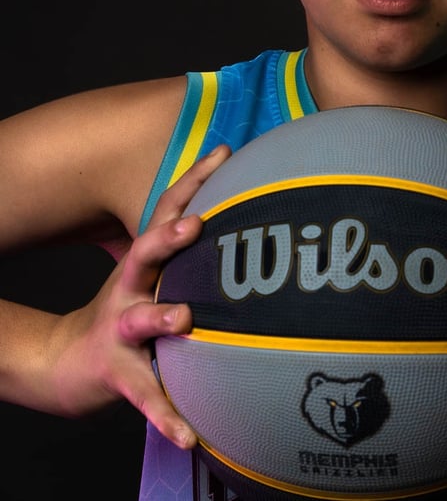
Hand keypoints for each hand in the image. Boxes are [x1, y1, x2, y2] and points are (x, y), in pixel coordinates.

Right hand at [49, 145, 230, 448]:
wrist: (68, 362)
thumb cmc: (128, 310)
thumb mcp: (153, 274)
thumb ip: (187, 249)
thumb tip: (238, 216)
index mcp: (147, 262)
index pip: (169, 212)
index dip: (194, 179)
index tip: (225, 151)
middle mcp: (132, 288)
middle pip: (145, 254)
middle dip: (168, 238)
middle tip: (195, 225)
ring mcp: (121, 330)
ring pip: (141, 321)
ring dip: (162, 319)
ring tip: (186, 319)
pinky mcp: (118, 372)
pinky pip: (145, 395)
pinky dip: (166, 415)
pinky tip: (189, 435)